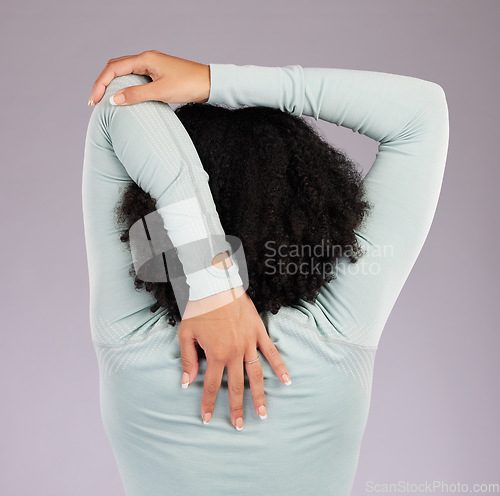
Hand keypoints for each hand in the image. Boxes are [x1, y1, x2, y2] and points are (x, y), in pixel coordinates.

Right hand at [88, 50, 209, 105]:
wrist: (209, 83)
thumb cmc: (189, 85)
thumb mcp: (161, 92)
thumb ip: (137, 95)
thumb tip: (114, 99)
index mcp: (145, 59)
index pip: (113, 69)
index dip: (100, 84)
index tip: (94, 101)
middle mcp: (146, 59)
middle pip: (115, 67)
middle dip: (103, 83)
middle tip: (95, 101)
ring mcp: (152, 66)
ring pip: (125, 72)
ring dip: (113, 84)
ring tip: (106, 100)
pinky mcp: (158, 74)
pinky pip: (136, 77)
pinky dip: (126, 86)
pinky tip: (125, 98)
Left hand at [178, 286, 291, 430]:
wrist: (216, 285)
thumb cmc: (199, 309)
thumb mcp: (187, 334)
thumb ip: (189, 359)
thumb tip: (187, 383)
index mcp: (216, 354)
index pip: (212, 385)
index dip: (209, 403)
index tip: (207, 419)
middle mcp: (235, 352)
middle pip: (236, 386)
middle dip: (237, 408)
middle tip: (239, 426)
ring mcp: (249, 343)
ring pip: (256, 374)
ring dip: (260, 395)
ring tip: (263, 414)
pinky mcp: (258, 332)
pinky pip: (271, 352)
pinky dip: (279, 366)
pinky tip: (286, 380)